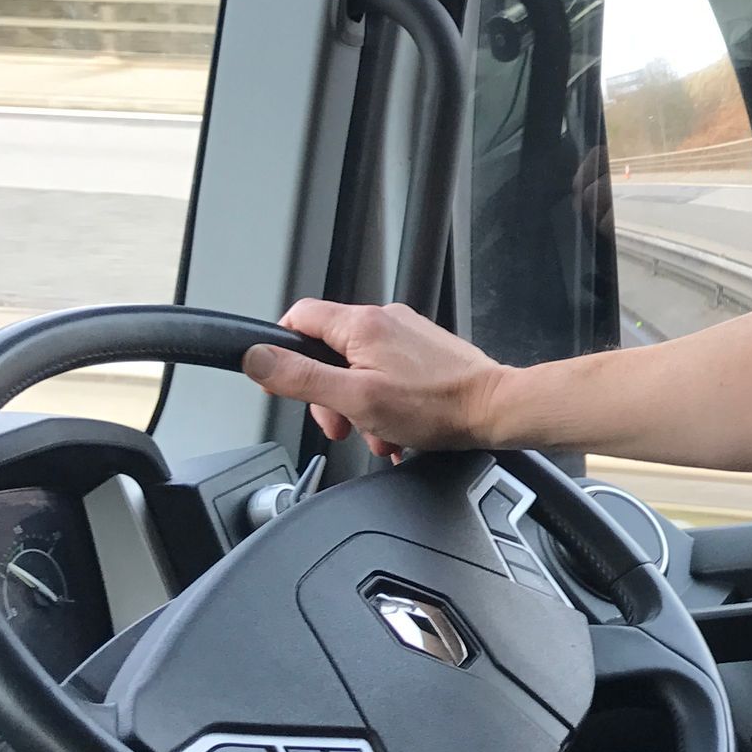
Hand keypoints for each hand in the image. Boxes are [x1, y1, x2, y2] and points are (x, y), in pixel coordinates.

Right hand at [243, 299, 509, 456]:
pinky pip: (386, 375)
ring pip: (358, 369)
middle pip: (327, 352)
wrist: (495, 410)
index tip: (287, 383)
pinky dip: (384, 405)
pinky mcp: (424, 352)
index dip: (283, 352)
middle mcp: (384, 319)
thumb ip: (301, 378)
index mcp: (361, 324)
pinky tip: (396, 431)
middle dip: (329, 396)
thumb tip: (256, 358)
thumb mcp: (355, 399)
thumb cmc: (437, 407)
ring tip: (379, 434)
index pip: (298, 318)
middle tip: (343, 425)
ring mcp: (406, 334)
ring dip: (359, 407)